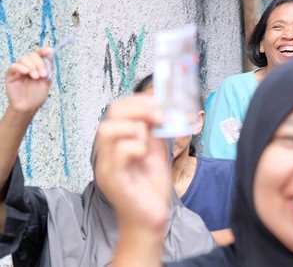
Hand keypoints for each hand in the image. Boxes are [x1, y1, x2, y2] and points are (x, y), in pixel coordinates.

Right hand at [5, 47, 52, 113]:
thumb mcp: (47, 80)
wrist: (28, 107)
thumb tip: (51, 54)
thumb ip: (49, 67)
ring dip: (32, 66)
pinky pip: (13, 66)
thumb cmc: (37, 95)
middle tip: (43, 74)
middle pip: (32, 55)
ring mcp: (19, 70)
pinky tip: (26, 72)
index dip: (43, 50)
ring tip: (36, 77)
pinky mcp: (10, 75)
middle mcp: (27, 65)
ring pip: (23, 59)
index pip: (39, 53)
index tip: (49, 51)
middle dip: (39, 63)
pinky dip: (20, 67)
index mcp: (37, 65)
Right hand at [95, 95, 169, 232]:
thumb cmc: (150, 186)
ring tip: (148, 141)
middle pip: (110, 114)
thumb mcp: (154, 150)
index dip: (138, 101)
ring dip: (135, 128)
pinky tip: (144, 155)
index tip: (159, 104)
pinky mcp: (113, 179)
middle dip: (139, 109)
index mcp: (115, 142)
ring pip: (107, 130)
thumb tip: (158, 109)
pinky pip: (118, 152)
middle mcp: (106, 152)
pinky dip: (135, 147)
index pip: (116, 109)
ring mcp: (106, 165)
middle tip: (160, 117)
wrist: (150, 218)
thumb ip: (152, 131)